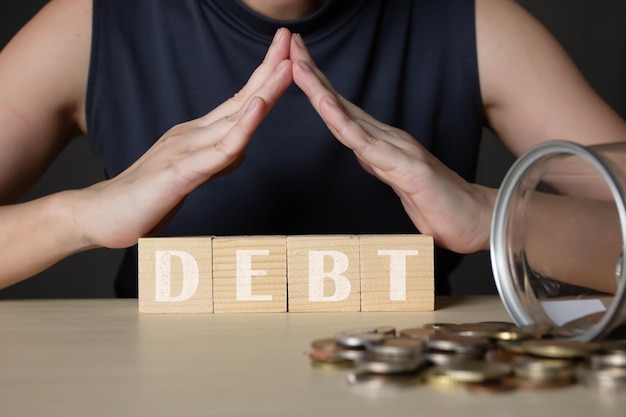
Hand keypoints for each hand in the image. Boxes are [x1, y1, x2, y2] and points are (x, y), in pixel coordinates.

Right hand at [76, 28, 293, 248]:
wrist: (99, 215)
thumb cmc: (144, 198)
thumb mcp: (188, 176)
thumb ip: (214, 162)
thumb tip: (239, 151)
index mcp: (197, 135)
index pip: (238, 103)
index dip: (264, 78)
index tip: (287, 56)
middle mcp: (193, 135)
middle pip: (241, 100)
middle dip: (269, 70)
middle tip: (290, 40)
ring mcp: (186, 150)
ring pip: (235, 119)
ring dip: (265, 90)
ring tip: (288, 65)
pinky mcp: (179, 173)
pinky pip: (219, 150)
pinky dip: (242, 128)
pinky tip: (258, 106)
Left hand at [290, 33, 494, 252]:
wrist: (477, 221)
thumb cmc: (440, 205)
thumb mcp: (400, 185)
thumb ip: (382, 167)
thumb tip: (364, 157)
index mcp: (382, 144)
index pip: (342, 112)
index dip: (318, 88)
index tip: (296, 65)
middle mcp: (387, 140)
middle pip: (341, 105)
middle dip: (313, 76)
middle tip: (291, 47)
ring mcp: (396, 150)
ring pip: (348, 117)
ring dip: (320, 91)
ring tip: (298, 66)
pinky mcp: (406, 167)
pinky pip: (367, 144)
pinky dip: (343, 123)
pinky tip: (326, 106)